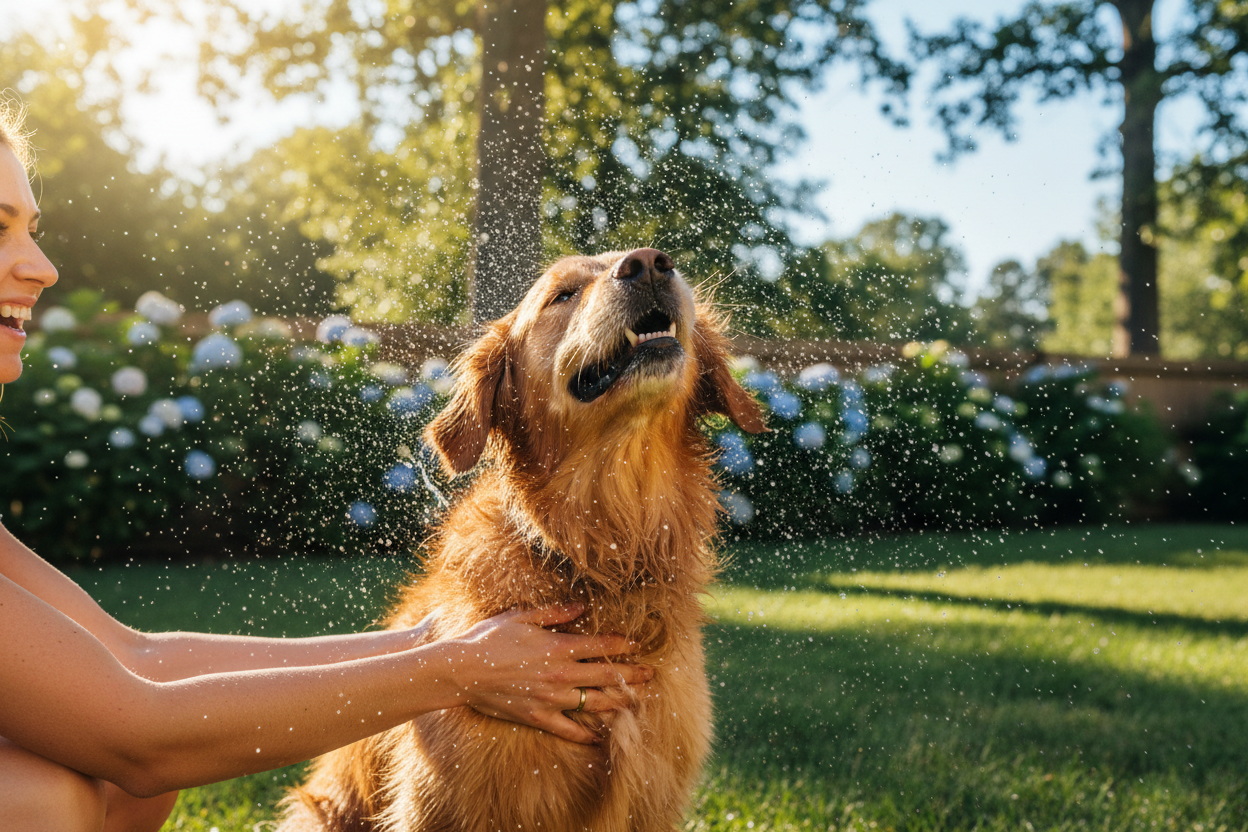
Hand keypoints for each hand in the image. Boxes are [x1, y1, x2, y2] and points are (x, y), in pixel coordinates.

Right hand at [440, 603, 652, 743]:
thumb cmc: (490, 638)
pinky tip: (598, 735)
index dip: (623, 645)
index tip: (638, 645)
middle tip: (650, 675)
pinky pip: (568, 729)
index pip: (601, 646)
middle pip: (606, 676)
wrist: (462, 671)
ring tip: (636, 702)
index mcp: (559, 647)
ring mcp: (551, 699)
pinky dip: (585, 733)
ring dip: (618, 702)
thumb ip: (555, 612)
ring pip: (594, 703)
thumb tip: (582, 606)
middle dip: (631, 675)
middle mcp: (561, 675)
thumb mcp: (522, 616)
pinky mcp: (538, 717)